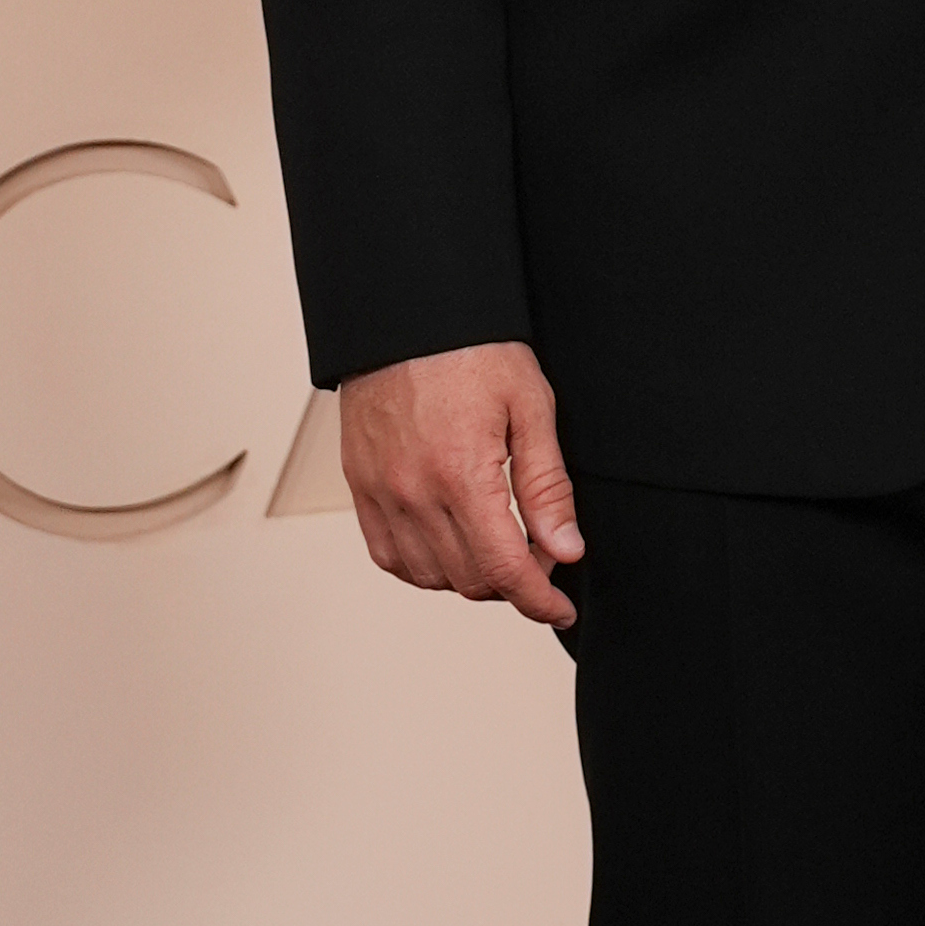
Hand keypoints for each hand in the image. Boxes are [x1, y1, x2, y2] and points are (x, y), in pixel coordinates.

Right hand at [336, 341, 583, 627]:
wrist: (404, 316)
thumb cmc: (469, 348)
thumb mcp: (530, 407)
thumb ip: (546, 486)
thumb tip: (564, 549)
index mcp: (461, 473)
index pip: (505, 569)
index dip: (540, 601)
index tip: (560, 608)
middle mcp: (413, 492)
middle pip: (470, 580)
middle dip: (513, 583)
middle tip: (540, 554)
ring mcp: (380, 493)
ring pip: (430, 576)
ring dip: (470, 577)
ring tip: (497, 544)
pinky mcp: (360, 487)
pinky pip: (389, 556)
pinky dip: (424, 566)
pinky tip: (450, 544)